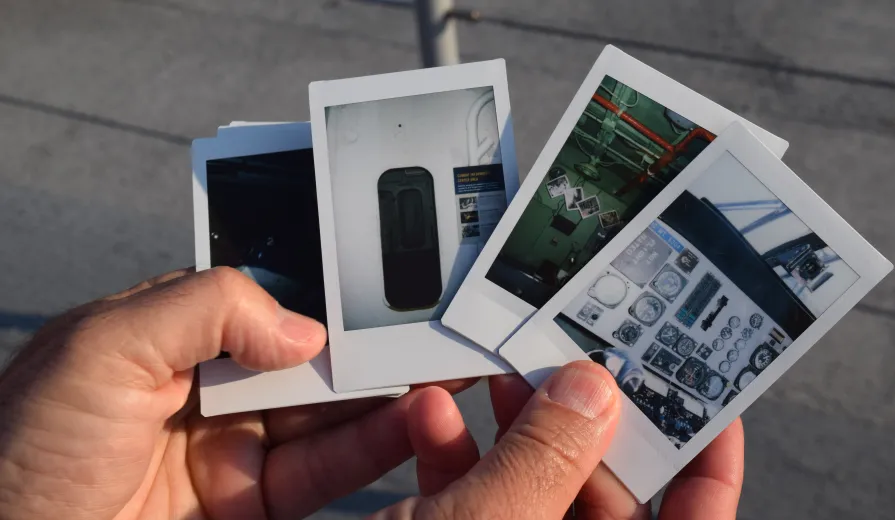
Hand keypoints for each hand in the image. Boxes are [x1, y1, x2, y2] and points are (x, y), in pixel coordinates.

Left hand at [0, 267, 472, 518]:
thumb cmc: (22, 451)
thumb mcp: (102, 347)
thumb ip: (205, 306)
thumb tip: (302, 327)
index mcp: (173, 334)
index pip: (267, 299)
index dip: (324, 290)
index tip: (381, 282)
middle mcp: (211, 387)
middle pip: (311, 357)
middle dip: (373, 343)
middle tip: (434, 330)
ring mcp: (236, 447)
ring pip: (331, 412)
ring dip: (388, 394)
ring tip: (442, 374)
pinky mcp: (253, 502)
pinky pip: (327, 470)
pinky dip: (375, 447)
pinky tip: (411, 423)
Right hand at [375, 363, 743, 518]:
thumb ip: (547, 460)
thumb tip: (594, 395)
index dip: (711, 470)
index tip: (709, 407)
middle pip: (605, 495)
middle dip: (587, 426)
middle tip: (579, 367)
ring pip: (534, 488)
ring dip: (513, 429)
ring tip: (498, 379)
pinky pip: (474, 497)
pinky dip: (455, 454)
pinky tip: (430, 417)